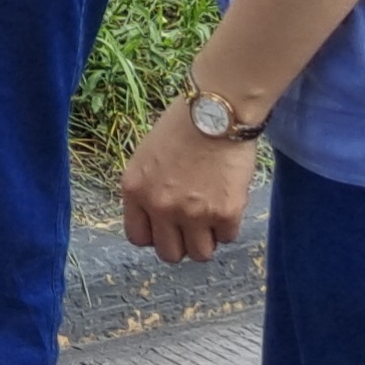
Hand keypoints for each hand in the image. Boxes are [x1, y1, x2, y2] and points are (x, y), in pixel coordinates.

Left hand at [119, 97, 257, 264]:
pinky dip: (229, 226)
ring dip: (207, 239)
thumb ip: (148, 189)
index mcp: (135, 190)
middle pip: (169, 253)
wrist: (218, 110)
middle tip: (192, 226)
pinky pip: (227, 238)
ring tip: (212, 217)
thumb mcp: (148, 156)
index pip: (138, 238)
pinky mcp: (225, 213)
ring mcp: (193, 213)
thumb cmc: (183, 125)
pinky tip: (229, 202)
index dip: (155, 235)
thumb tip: (158, 217)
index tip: (167, 227)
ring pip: (200, 254)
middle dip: (181, 243)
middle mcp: (160, 206)